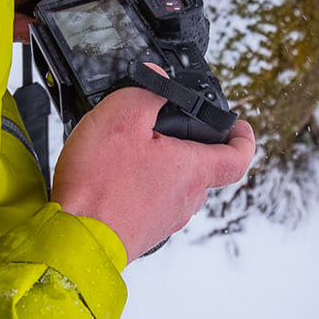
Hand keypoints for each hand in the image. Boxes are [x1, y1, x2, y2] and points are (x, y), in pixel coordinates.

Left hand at [7, 0, 139, 40]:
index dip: (111, 6)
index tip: (104, 11)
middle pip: (85, 21)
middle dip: (76, 24)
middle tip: (59, 12)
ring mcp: (47, 12)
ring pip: (62, 35)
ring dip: (51, 31)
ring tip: (34, 14)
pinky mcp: (28, 28)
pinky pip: (38, 42)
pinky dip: (30, 36)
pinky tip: (20, 22)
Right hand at [52, 81, 255, 263]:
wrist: (74, 239)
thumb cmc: (99, 185)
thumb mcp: (121, 117)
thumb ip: (148, 91)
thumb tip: (159, 79)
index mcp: (192, 171)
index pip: (238, 157)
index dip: (244, 138)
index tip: (239, 126)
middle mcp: (186, 200)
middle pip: (204, 170)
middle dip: (191, 146)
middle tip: (171, 128)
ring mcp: (165, 220)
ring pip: (176, 187)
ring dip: (163, 166)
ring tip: (135, 150)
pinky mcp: (143, 232)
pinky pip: (152, 202)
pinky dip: (142, 186)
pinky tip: (115, 177)